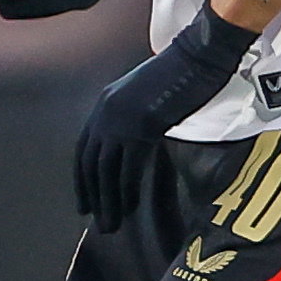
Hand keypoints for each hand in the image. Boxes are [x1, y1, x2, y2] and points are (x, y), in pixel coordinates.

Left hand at [75, 3, 259, 230]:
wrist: (197, 57)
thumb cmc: (180, 73)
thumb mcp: (146, 96)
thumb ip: (135, 118)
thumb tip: (134, 145)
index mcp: (104, 104)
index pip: (84, 149)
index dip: (83, 178)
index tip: (84, 202)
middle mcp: (106, 112)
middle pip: (91, 163)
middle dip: (92, 195)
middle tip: (97, 220)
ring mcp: (122, 120)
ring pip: (106, 170)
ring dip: (108, 200)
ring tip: (111, 224)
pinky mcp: (141, 127)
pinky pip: (129, 166)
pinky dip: (127, 189)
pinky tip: (129, 206)